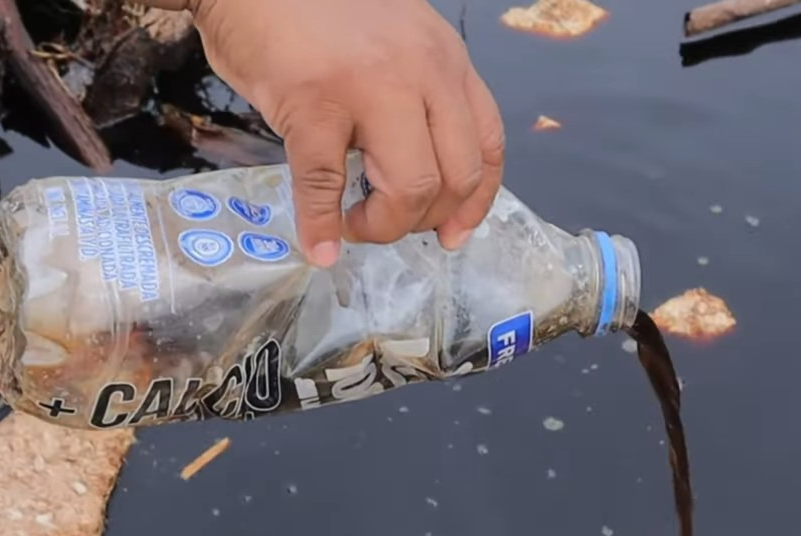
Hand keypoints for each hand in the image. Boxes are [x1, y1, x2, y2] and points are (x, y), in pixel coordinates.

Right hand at [188, 0, 505, 266]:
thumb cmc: (315, 10)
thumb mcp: (396, 39)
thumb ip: (417, 91)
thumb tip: (421, 171)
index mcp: (445, 59)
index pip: (488, 143)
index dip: (475, 202)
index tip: (455, 234)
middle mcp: (422, 72)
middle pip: (456, 176)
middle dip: (426, 220)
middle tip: (387, 223)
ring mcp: (368, 87)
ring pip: (411, 187)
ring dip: (384, 225)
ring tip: (355, 224)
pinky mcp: (312, 103)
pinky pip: (326, 183)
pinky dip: (322, 226)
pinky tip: (319, 246)